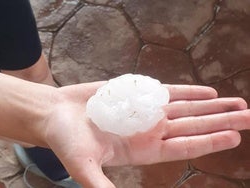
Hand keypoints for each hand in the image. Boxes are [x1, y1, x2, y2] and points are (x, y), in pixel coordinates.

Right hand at [43, 83, 249, 187]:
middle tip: (248, 115)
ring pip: (185, 108)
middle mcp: (148, 131)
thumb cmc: (66, 140)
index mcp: (142, 150)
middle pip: (192, 125)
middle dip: (221, 120)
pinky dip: (187, 91)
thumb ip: (102, 187)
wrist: (55, 114)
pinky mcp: (135, 94)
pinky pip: (167, 92)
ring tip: (236, 102)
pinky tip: (206, 92)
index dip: (209, 142)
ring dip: (210, 105)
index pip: (184, 148)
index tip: (235, 137)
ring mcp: (144, 112)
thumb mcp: (83, 167)